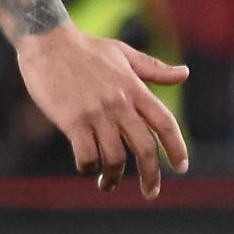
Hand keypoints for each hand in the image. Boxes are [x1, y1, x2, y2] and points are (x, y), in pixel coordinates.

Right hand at [14, 25, 190, 197]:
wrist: (47, 41)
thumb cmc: (86, 48)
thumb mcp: (124, 54)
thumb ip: (154, 69)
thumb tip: (185, 73)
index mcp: (135, 88)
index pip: (164, 123)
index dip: (177, 147)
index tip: (182, 168)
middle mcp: (120, 103)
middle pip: (145, 148)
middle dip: (151, 175)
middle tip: (151, 192)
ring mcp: (96, 113)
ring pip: (115, 157)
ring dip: (114, 176)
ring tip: (108, 183)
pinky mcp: (72, 120)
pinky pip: (86, 154)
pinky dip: (88, 166)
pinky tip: (87, 167)